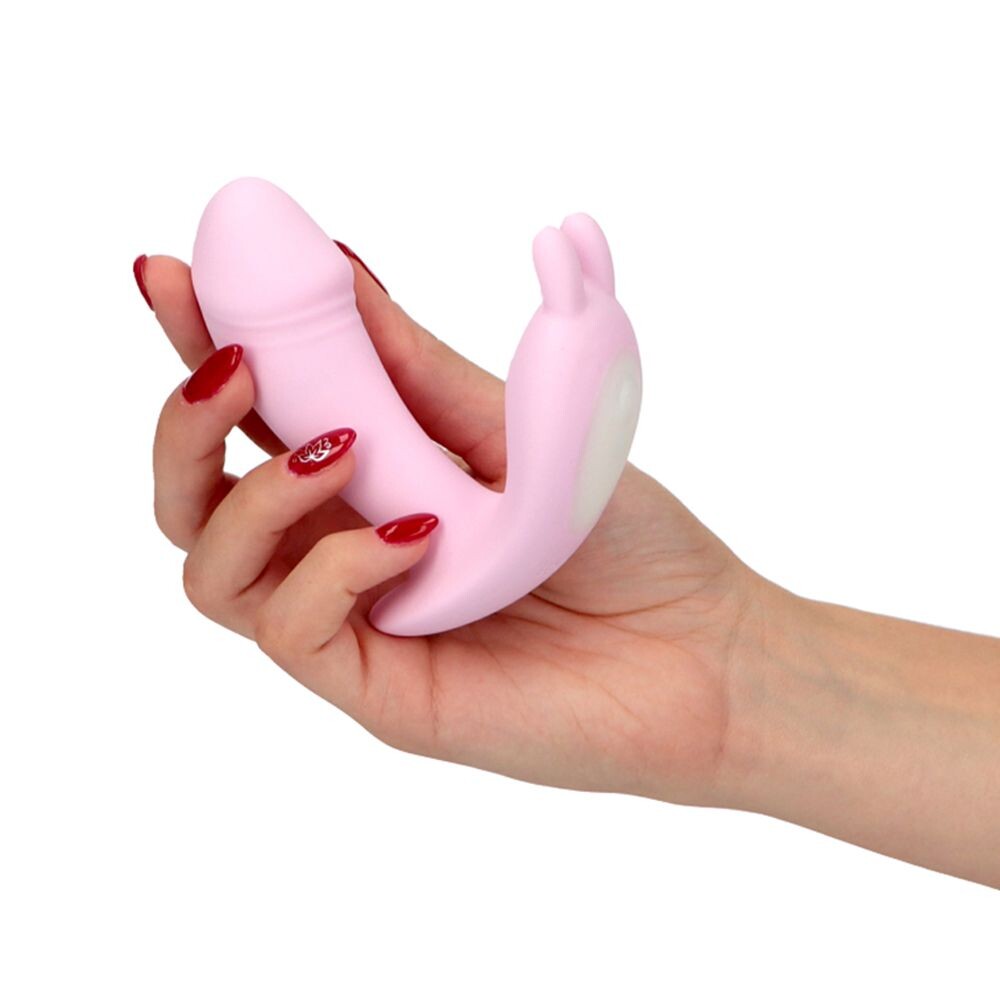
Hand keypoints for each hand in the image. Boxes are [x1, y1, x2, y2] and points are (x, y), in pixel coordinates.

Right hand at [140, 247, 768, 805]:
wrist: (707, 652)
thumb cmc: (623, 537)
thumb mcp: (513, 429)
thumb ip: (416, 367)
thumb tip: (337, 267)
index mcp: (369, 478)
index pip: (252, 411)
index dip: (196, 341)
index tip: (169, 270)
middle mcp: (340, 547)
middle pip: (193, 496)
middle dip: (184, 422)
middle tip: (230, 362)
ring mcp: (353, 621)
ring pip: (213, 567)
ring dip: (253, 495)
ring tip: (345, 446)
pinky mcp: (379, 689)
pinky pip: (294, 629)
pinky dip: (333, 565)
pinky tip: (414, 536)